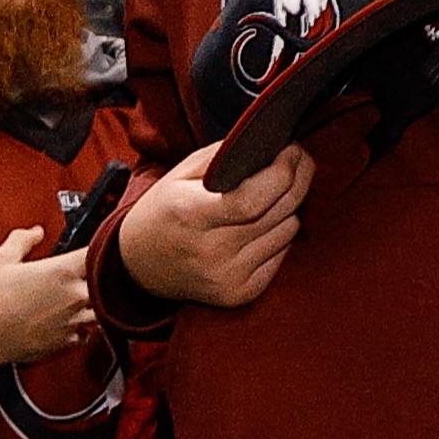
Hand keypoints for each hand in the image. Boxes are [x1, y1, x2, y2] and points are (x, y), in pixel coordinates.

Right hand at [0, 224, 94, 367]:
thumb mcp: (2, 260)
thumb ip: (23, 240)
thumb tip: (35, 232)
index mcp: (61, 271)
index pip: (99, 254)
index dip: (102, 248)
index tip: (98, 247)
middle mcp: (73, 296)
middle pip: (109, 284)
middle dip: (104, 277)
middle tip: (94, 273)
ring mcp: (73, 320)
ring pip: (104, 311)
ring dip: (97, 304)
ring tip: (85, 298)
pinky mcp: (67, 341)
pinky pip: (88, 334)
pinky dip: (83, 327)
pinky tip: (71, 321)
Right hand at [116, 143, 313, 311]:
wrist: (139, 265)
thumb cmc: (165, 210)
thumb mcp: (180, 174)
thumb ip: (224, 156)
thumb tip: (272, 145)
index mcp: (191, 216)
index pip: (252, 199)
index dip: (283, 172)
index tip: (293, 150)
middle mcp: (211, 252)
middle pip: (278, 213)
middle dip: (298, 179)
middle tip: (299, 160)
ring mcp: (227, 277)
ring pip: (288, 232)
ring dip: (288, 208)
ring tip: (272, 195)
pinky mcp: (240, 294)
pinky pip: (283, 255)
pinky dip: (280, 235)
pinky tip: (264, 225)